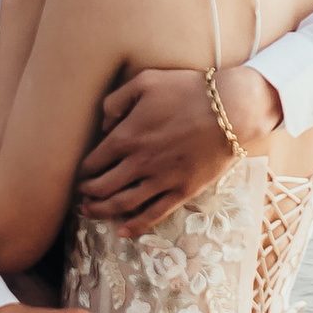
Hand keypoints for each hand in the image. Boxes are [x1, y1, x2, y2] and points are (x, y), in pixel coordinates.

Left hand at [75, 60, 281, 234]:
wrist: (232, 110)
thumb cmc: (189, 90)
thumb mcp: (146, 81)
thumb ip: (116, 100)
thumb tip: (104, 123)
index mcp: (127, 136)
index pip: (94, 161)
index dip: (83, 170)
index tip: (80, 173)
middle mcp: (139, 162)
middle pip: (102, 187)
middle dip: (86, 194)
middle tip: (80, 196)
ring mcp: (161, 180)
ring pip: (122, 204)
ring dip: (101, 211)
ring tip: (89, 213)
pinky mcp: (182, 191)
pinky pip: (153, 215)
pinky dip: (135, 226)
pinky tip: (122, 231)